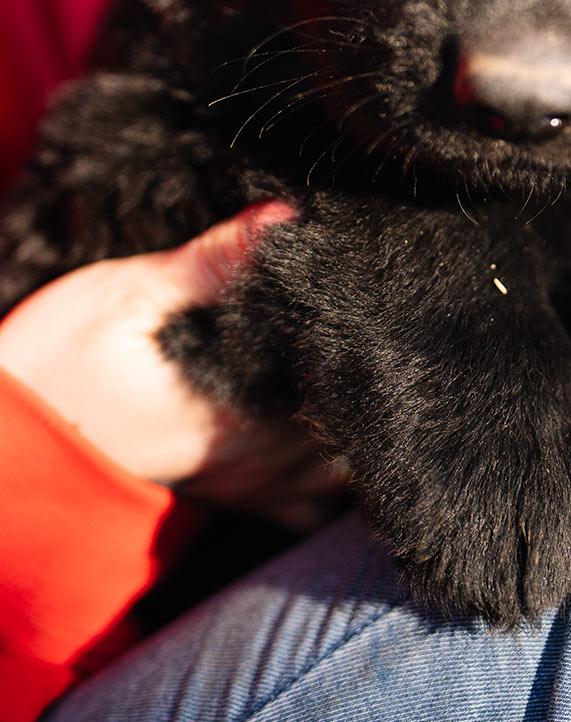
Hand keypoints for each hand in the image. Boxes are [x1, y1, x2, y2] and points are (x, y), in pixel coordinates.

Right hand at [0, 203, 347, 530]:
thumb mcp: (126, 296)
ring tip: (364, 363)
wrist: (5, 448)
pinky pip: (307, 503)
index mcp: (241, 412)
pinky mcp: (231, 493)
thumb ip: (212, 264)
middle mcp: (257, 458)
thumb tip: (287, 219)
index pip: (343, 381)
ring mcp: (248, 484)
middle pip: (356, 424)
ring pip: (341, 467)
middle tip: (382, 325)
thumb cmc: (54, 368)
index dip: (371, 340)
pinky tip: (334, 428)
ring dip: (358, 418)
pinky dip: (330, 474)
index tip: (379, 301)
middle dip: (374, 376)